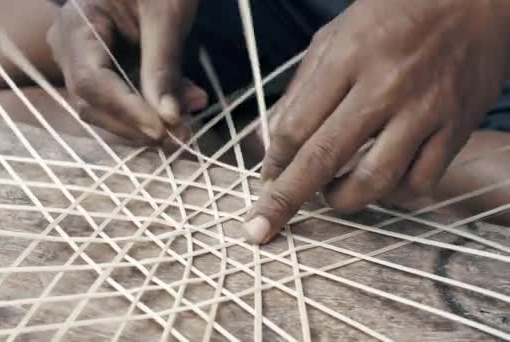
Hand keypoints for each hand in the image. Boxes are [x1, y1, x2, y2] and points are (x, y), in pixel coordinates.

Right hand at [47, 0, 206, 143]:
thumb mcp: (166, 15)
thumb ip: (163, 67)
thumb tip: (169, 119)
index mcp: (76, 25)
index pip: (91, 82)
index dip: (126, 111)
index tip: (162, 130)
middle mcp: (70, 48)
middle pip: (95, 104)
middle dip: (139, 125)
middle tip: (182, 135)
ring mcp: (85, 61)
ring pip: (109, 110)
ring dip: (150, 121)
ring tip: (190, 116)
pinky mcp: (107, 71)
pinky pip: (124, 100)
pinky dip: (154, 108)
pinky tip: (186, 103)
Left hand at [245, 0, 509, 243]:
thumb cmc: (396, 13)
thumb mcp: (336, 35)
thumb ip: (302, 87)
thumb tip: (271, 137)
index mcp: (347, 59)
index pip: (296, 127)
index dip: (274, 163)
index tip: (265, 182)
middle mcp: (384, 87)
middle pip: (324, 159)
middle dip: (286, 200)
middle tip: (262, 227)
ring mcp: (424, 111)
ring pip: (375, 181)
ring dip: (343, 199)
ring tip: (330, 194)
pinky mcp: (456, 128)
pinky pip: (420, 181)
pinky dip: (394, 193)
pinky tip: (381, 181)